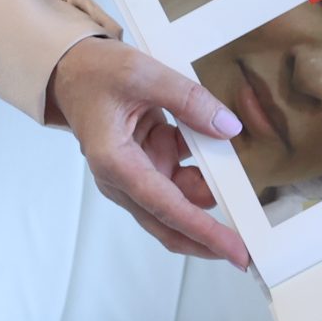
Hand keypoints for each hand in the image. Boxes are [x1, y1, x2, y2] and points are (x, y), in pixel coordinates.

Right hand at [45, 34, 250, 266]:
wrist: (72, 70)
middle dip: (209, 235)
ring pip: (180, 200)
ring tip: (236, 169)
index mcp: (115, 162)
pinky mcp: (146, 165)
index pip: (165, 207)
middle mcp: (122, 179)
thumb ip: (188, 99)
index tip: (235, 250)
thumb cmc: (94, 73)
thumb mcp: (142, 73)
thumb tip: (228, 128)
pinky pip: (181, 177)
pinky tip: (215, 148)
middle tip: (249, 246)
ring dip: (207, 187)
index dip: (203, 230)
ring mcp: (134, 175)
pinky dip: (200, 167)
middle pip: (170, 222)